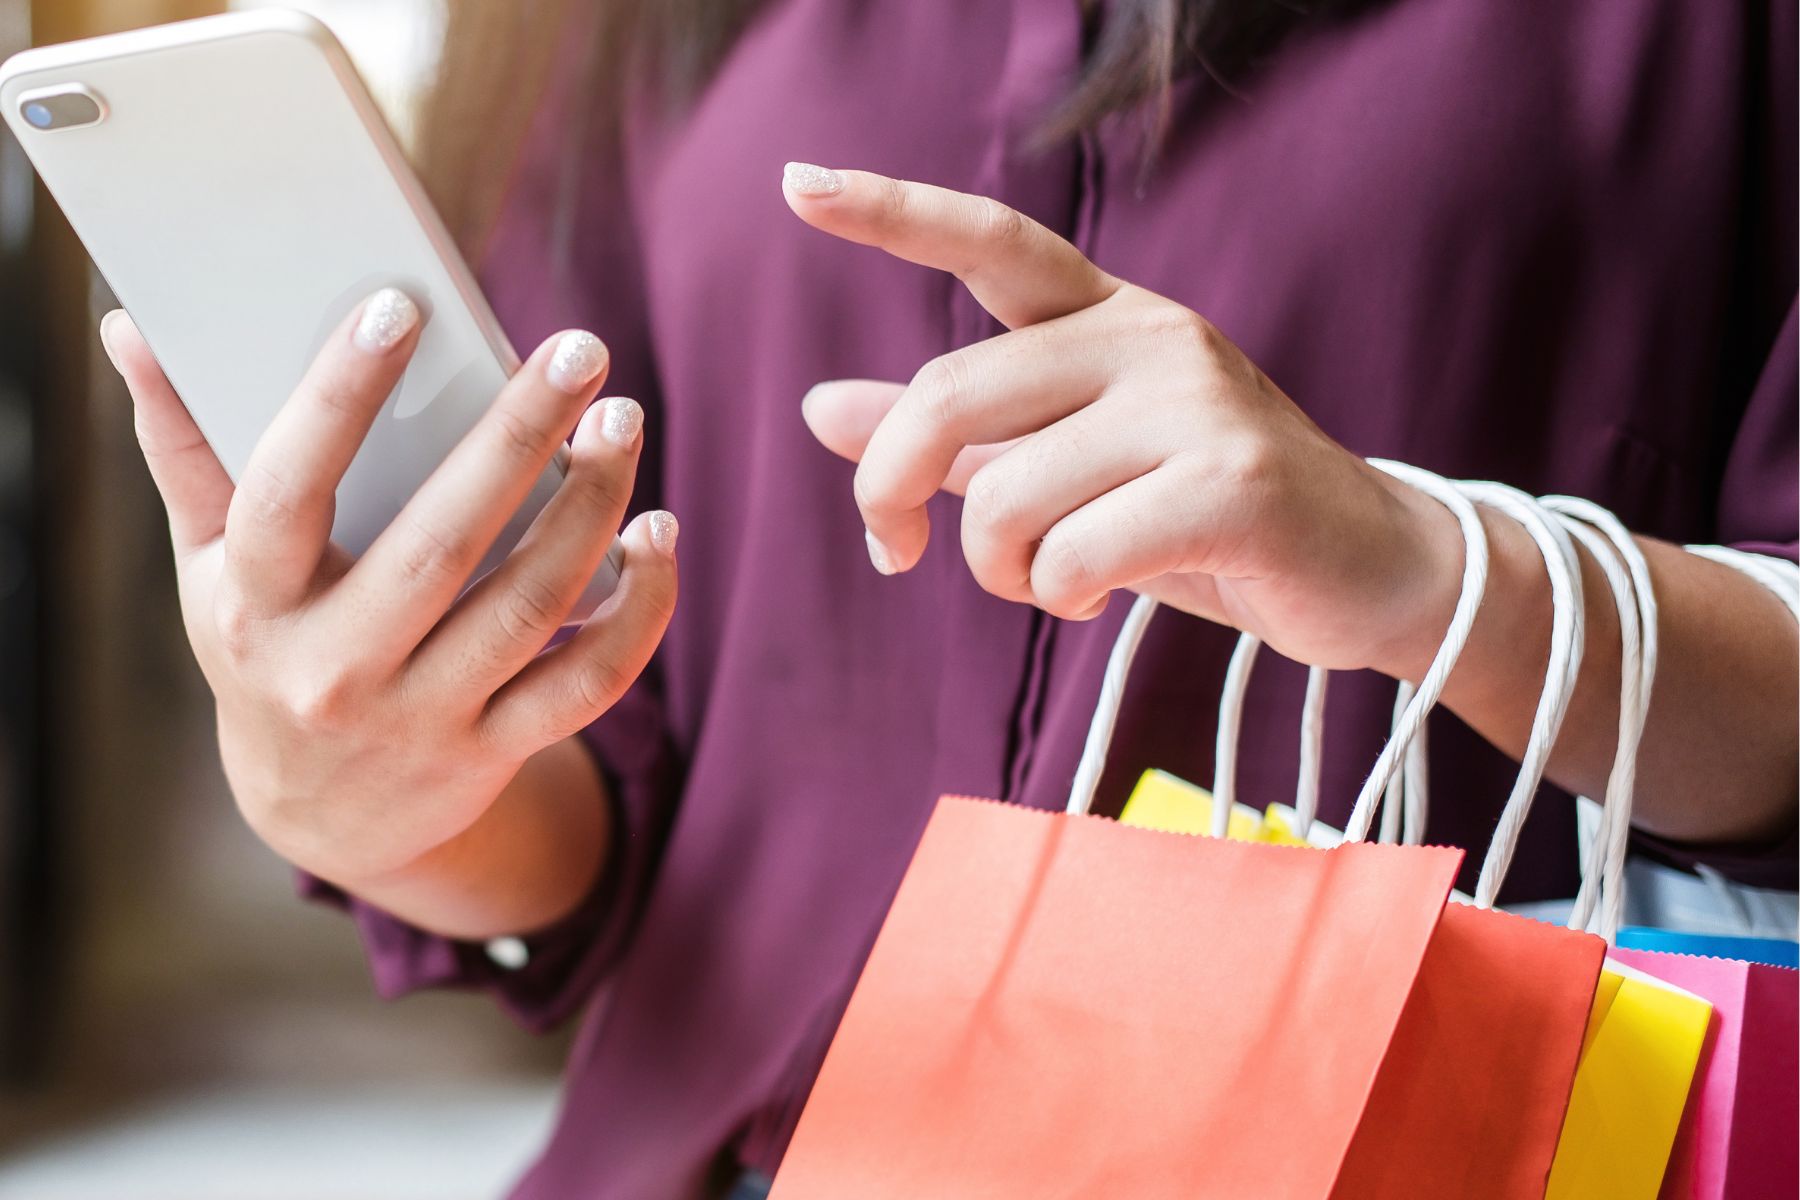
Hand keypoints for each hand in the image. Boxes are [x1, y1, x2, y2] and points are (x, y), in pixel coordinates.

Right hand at [102, 291, 677, 890]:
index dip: (338, 397)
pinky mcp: (497, 748)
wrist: (325, 816)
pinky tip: (657, 533)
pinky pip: (588, 681)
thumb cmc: (268, 649)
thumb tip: (132, 326)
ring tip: (624, 421)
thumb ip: (185, 449)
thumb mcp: (210, 566)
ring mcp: (423, 716)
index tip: (401, 306)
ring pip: (528, 607)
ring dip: (591, 510)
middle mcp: (337, 668)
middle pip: (439, 546)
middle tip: (582, 350)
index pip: (288, 490)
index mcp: (256, 604)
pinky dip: (638, 610)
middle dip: (516, 441)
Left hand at [784, 165, 1462, 676]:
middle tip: (896, 551)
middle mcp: (1150, 338)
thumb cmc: (1201, 518)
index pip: (993, 241)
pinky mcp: (1232, 484)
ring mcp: (1195, 405)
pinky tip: (1093, 598)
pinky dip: (1057, 598)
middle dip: (891, 490)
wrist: (1364, 569)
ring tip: (1045, 584)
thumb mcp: (1066, 470)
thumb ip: (953, 440)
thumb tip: (818, 408)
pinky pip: (1074, 554)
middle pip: (949, 395)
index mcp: (1107, 317)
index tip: (798, 184)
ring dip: (996, 571)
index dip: (893, 212)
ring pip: (1004, 496)